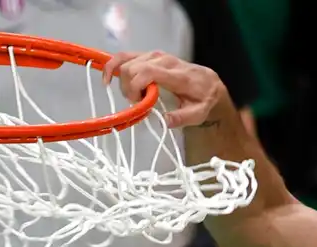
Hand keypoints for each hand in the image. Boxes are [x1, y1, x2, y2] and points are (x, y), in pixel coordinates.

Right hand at [103, 50, 228, 127]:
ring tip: (133, 96)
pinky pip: (126, 56)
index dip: (135, 87)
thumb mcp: (198, 114)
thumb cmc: (202, 100)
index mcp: (176, 74)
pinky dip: (113, 66)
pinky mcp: (149, 55)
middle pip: (133, 68)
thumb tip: (164, 121)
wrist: (209, 83)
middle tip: (137, 103)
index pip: (148, 72)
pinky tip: (108, 78)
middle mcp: (164, 60)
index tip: (136, 103)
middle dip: (128, 88)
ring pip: (127, 62)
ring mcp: (155, 55)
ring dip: (123, 81)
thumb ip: (183, 118)